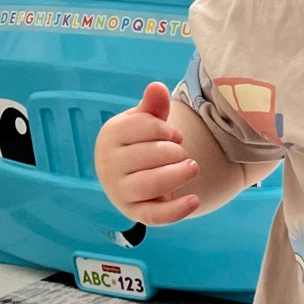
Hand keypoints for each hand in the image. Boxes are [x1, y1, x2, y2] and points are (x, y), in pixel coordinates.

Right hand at [94, 81, 200, 224]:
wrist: (131, 173)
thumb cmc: (141, 142)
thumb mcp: (146, 121)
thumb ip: (153, 106)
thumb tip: (157, 88)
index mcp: (110, 136)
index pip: (141, 127)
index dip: (165, 129)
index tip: (174, 135)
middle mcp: (108, 165)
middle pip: (149, 155)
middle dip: (174, 152)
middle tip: (182, 154)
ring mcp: (120, 191)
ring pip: (151, 184)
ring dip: (178, 174)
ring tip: (193, 168)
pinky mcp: (135, 213)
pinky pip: (155, 215)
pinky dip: (177, 210)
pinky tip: (195, 200)